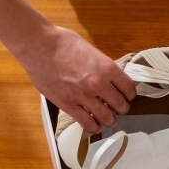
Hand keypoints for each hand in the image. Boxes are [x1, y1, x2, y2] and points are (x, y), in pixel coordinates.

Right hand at [21, 27, 136, 131]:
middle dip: (121, 107)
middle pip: (121, 105)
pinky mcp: (68, 105)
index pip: (129, 89)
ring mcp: (83, 97)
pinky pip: (87, 123)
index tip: (126, 95)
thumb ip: (101, 66)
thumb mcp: (91, 50)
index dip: (129, 94)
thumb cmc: (62, 42)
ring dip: (110, 119)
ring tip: (107, 118)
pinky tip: (94, 124)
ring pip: (107, 118)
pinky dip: (94, 126)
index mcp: (107, 68)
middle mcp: (99, 84)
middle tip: (117, 107)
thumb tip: (108, 77)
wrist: (38, 46)